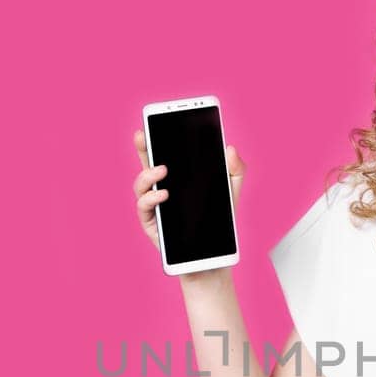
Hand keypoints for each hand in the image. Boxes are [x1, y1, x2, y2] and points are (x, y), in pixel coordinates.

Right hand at [132, 128, 245, 251]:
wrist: (214, 254)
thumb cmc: (218, 222)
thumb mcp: (232, 192)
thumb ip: (235, 170)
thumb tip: (230, 148)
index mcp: (177, 178)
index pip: (164, 153)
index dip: (157, 138)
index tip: (155, 122)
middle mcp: (161, 189)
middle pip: (147, 163)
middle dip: (143, 147)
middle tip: (143, 135)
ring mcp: (153, 206)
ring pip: (140, 184)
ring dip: (147, 174)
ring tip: (162, 169)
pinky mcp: (151, 224)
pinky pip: (143, 206)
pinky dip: (151, 197)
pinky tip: (163, 194)